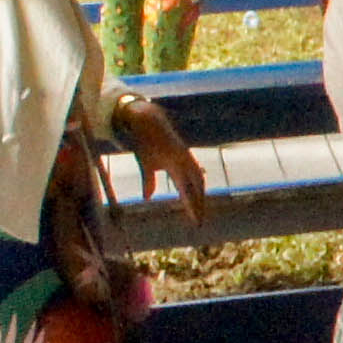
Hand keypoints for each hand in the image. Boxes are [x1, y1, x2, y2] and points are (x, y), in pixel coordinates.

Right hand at [116, 95, 205, 221]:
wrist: (143, 121)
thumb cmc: (146, 144)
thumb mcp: (147, 167)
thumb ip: (150, 182)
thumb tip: (147, 198)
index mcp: (179, 168)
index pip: (189, 190)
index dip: (192, 205)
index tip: (196, 221)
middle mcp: (184, 163)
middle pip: (196, 187)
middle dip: (197, 204)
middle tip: (198, 221)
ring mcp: (183, 156)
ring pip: (195, 180)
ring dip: (196, 197)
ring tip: (196, 212)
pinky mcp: (179, 150)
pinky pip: (188, 168)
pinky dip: (190, 180)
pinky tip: (192, 192)